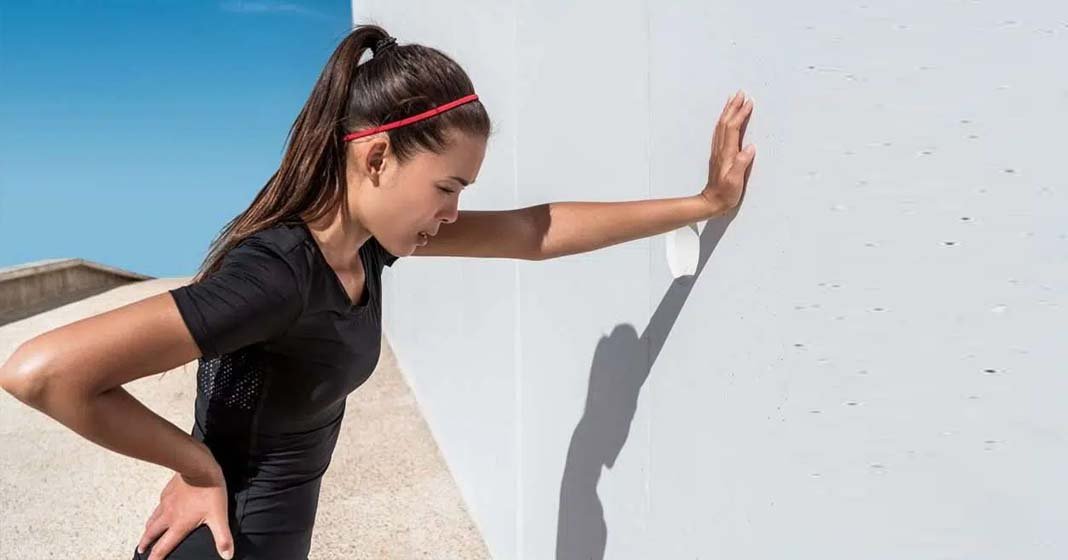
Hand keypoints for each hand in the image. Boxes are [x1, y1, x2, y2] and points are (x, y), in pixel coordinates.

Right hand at [136, 460, 234, 559]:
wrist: (199, 466)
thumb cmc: (210, 491)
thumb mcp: (219, 516)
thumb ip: (222, 537)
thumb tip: (227, 556)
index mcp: (179, 524)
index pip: (163, 547)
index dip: (155, 558)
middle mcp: (169, 515)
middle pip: (152, 533)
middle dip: (146, 543)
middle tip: (140, 550)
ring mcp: (166, 502)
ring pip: (153, 518)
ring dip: (148, 528)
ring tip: (145, 533)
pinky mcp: (167, 490)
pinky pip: (159, 504)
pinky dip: (156, 511)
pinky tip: (160, 509)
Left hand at [700, 89, 755, 211]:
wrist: (711, 201)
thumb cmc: (725, 193)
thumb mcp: (735, 181)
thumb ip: (742, 164)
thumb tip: (750, 148)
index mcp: (727, 153)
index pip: (733, 128)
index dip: (740, 114)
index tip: (749, 102)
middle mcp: (721, 149)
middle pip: (726, 123)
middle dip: (733, 107)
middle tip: (740, 93)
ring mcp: (718, 151)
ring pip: (722, 126)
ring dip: (728, 111)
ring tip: (733, 100)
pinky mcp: (718, 154)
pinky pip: (720, 132)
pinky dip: (725, 121)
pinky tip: (727, 118)